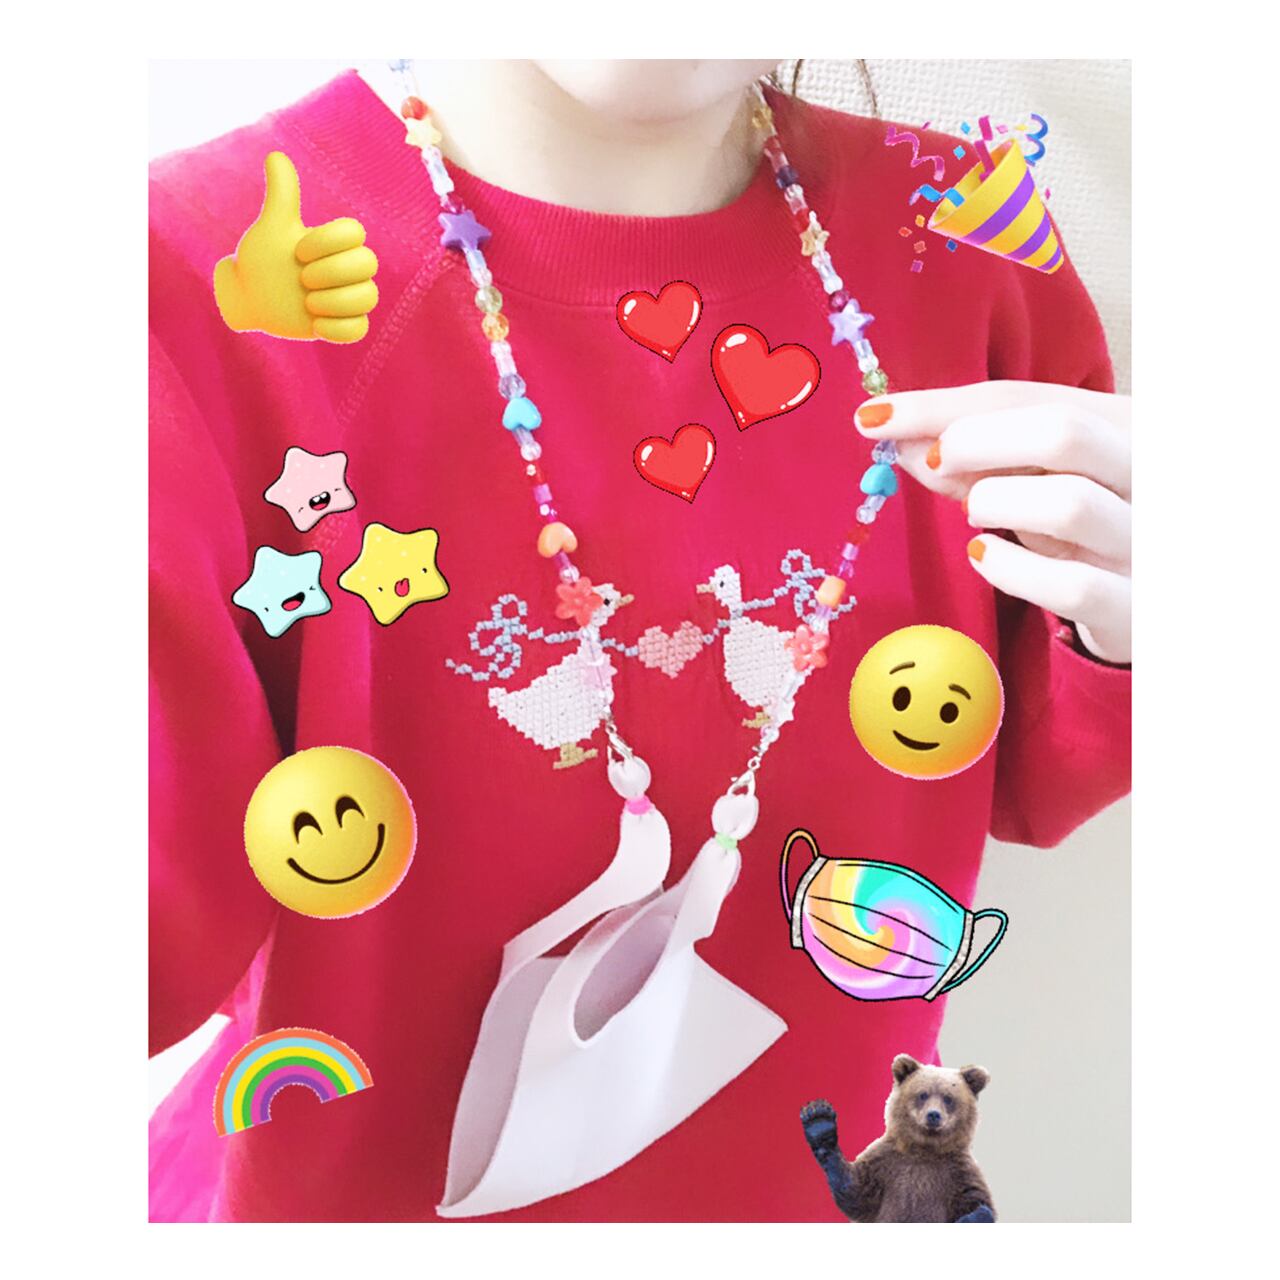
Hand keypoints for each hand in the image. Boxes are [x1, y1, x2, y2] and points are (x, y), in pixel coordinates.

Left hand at [213, 152, 377, 343]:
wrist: (249, 297)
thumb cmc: (262, 260)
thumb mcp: (271, 227)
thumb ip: (282, 193)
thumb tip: (275, 155)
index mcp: (336, 243)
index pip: (355, 233)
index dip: (326, 242)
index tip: (297, 252)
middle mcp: (348, 269)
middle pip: (368, 264)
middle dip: (330, 272)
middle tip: (301, 280)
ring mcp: (348, 298)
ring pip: (368, 297)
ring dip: (334, 301)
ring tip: (308, 303)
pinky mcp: (344, 326)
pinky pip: (359, 329)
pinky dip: (337, 328)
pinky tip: (314, 323)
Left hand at [856, 381, 1130, 664]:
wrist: (1146, 605)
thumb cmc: (1080, 528)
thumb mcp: (1034, 479)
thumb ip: (975, 459)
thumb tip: (896, 435)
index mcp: (1125, 425)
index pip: (1026, 398)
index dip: (942, 406)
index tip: (876, 417)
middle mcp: (1147, 475)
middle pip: (1062, 431)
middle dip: (975, 442)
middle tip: (935, 462)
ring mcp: (1148, 541)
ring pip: (1068, 503)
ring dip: (996, 504)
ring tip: (978, 515)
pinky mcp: (1135, 606)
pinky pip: (1070, 585)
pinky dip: (1010, 568)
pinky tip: (983, 556)